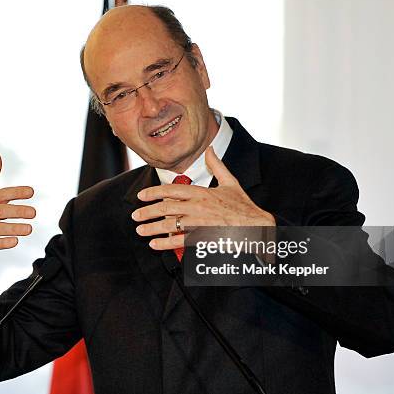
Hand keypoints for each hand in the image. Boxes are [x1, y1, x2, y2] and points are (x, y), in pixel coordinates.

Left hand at [132, 146, 274, 250]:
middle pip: (166, 207)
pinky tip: (154, 244)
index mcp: (202, 192)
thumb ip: (217, 166)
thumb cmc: (244, 206)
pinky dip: (165, 243)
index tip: (141, 196)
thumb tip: (210, 148)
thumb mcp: (231, 183)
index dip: (154, 192)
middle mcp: (198, 206)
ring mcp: (200, 223)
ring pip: (170, 224)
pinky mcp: (204, 237)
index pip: (172, 190)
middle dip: (148, 211)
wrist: (258, 227)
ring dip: (152, 227)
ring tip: (140, 230)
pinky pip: (180, 241)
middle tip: (135, 215)